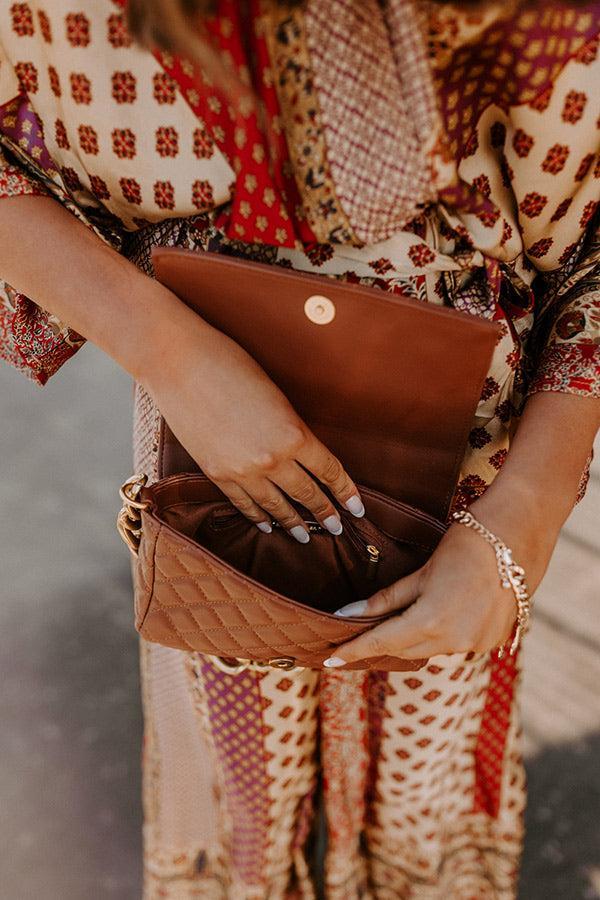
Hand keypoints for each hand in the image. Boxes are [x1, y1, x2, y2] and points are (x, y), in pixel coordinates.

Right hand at [142, 307, 364, 542]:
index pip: (330, 471)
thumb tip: (302, 452)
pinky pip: (243, 504)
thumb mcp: (276, 395)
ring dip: (294, 523)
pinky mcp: (216, 474)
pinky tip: (267, 525)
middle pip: (307, 494)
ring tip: (307, 536)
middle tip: (337, 528)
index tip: (358, 507)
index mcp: (294, 434)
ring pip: (276, 506)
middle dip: (325, 513)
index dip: (346, 492)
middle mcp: (272, 459)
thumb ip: (291, 428)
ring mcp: (242, 471)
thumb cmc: (231, 364)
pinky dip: (257, 517)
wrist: (178, 362)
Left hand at [323, 491, 555, 665]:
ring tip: (398, 621)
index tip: (330, 660)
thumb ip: (385, 599)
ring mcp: (476, 645)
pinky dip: (440, 635)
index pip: (382, 643)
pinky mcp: (492, 641)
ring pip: (430, 649)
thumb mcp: (420, 573)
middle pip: (405, 650)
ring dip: (412, 639)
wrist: (517, 538)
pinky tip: (440, 615)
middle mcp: (455, 641)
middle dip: (381, 644)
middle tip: (357, 637)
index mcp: (431, 622)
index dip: (354, 651)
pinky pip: (455, 645)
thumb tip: (348, 613)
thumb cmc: (464, 546)